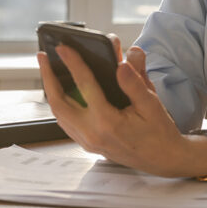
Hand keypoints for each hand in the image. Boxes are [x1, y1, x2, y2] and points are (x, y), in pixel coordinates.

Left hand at [37, 36, 206, 177]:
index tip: (63, 47)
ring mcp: (88, 142)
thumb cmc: (159, 132)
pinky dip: (60, 104)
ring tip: (48, 70)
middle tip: (43, 56)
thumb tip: (124, 60)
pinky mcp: (88, 144)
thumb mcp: (152, 104)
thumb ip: (135, 82)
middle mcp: (93, 134)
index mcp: (108, 122)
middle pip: (59, 102)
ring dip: (51, 90)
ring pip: (59, 113)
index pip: (85, 86)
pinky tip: (61, 91)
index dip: (73, 63)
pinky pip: (66, 122)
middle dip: (48, 77)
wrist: (164, 159)